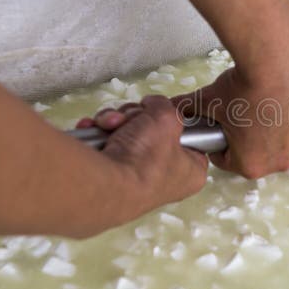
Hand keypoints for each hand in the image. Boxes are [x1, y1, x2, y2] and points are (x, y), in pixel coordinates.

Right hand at [77, 95, 207, 218]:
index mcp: (191, 172)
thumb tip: (152, 104)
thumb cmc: (146, 157)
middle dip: (137, 118)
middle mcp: (167, 179)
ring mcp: (138, 179)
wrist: (106, 184)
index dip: (177, 122)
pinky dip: (100, 135)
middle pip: (155, 133)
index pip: (193, 140)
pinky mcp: (113, 177)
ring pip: (130, 135)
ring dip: (116, 123)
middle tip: (134, 119)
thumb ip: (164, 105)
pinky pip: (110, 146)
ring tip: (111, 125)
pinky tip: (95, 131)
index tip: (165, 114)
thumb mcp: (166, 117)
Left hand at [173, 41, 288, 178]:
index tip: (220, 128)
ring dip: (270, 133)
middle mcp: (279, 162)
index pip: (227, 160)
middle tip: (240, 116)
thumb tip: (173, 107)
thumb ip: (188, 108)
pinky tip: (278, 103)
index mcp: (250, 165)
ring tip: (261, 108)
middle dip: (247, 140)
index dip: (219, 143)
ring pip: (278, 145)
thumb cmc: (244, 87)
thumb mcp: (209, 100)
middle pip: (256, 155)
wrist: (278, 62)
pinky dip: (288, 122)